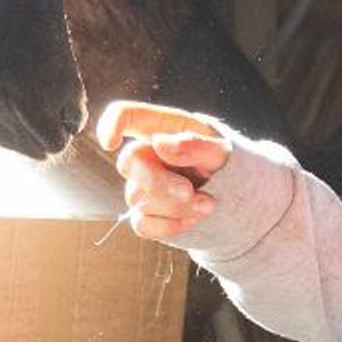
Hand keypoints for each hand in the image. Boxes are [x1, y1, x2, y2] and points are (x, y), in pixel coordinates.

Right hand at [95, 100, 230, 242]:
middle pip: (128, 162)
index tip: (111, 144)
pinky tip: (193, 218)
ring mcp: (142, 186)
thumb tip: (160, 143)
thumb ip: (194, 144)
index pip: (125, 115)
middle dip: (158, 182)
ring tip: (207, 203)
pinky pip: (142, 224)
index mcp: (161, 128)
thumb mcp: (220, 150)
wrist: (231, 196)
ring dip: (177, 206)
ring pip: (140, 199)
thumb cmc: (222, 163)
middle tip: (189, 192)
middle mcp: (146, 154)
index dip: (110, 125)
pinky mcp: (145, 214)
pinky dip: (171, 225)